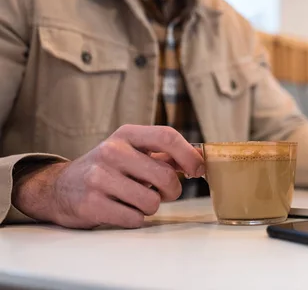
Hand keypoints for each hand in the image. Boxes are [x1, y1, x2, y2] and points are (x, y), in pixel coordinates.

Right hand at [12, 125, 203, 228]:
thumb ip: (163, 154)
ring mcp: (99, 177)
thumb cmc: (108, 169)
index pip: (167, 136)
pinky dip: (134, 219)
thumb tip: (200, 159)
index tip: (198, 170)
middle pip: (166, 176)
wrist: (60, 188)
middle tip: (163, 192)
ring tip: (135, 199)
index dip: (189, 155)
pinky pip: (134, 219)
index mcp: (126, 135)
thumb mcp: (131, 151)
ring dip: (150, 207)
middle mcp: (111, 151)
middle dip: (172, 191)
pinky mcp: (91, 204)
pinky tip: (121, 209)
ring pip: (152, 202)